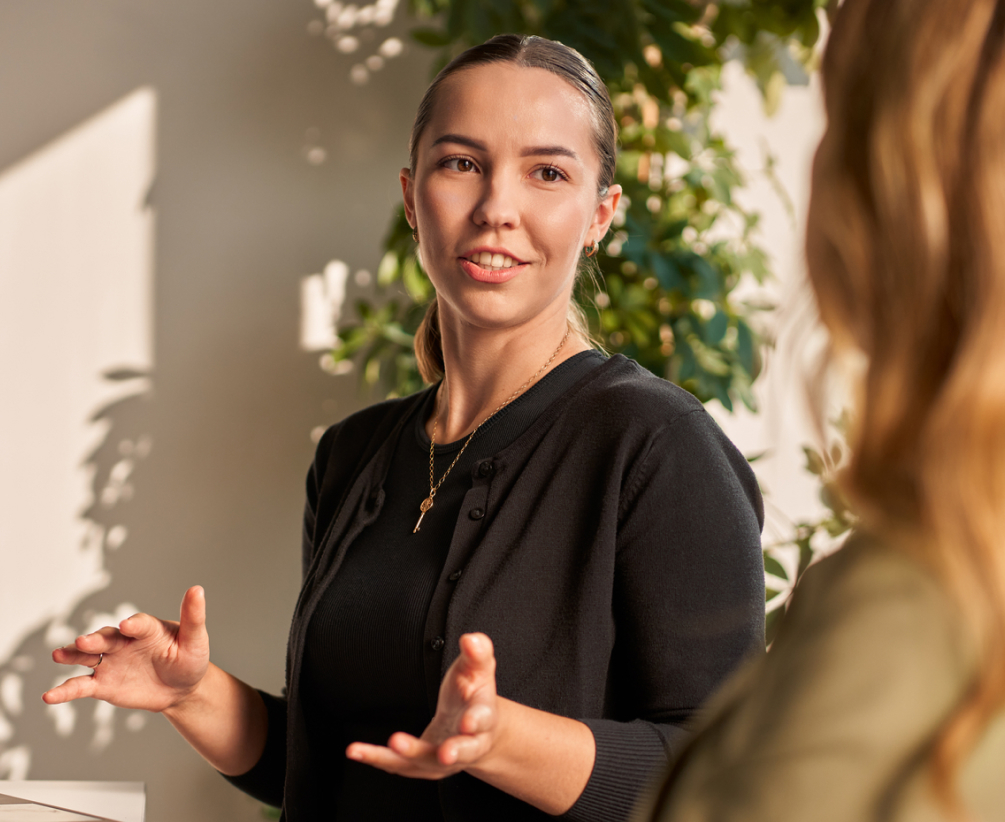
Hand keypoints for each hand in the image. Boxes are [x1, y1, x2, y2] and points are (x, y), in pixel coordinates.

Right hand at [43, 586, 210, 712]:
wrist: (182, 688)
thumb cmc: (190, 659)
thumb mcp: (195, 640)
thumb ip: (193, 617)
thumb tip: (197, 589)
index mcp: (146, 629)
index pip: (138, 624)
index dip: (133, 624)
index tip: (127, 625)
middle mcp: (124, 642)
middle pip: (107, 637)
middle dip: (95, 639)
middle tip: (85, 640)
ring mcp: (111, 662)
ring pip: (88, 656)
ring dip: (73, 654)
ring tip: (59, 654)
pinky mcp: (104, 684)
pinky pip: (81, 686)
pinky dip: (65, 691)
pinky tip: (50, 696)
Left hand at [347, 632, 500, 778]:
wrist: (476, 731)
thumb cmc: (474, 696)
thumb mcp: (478, 670)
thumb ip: (477, 652)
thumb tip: (471, 639)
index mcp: (483, 717)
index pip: (482, 719)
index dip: (476, 721)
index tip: (469, 723)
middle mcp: (468, 745)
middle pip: (462, 751)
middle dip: (453, 752)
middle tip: (444, 753)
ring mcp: (444, 760)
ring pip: (426, 761)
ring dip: (407, 755)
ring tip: (391, 743)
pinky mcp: (421, 766)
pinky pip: (399, 765)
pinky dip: (378, 759)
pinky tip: (358, 751)